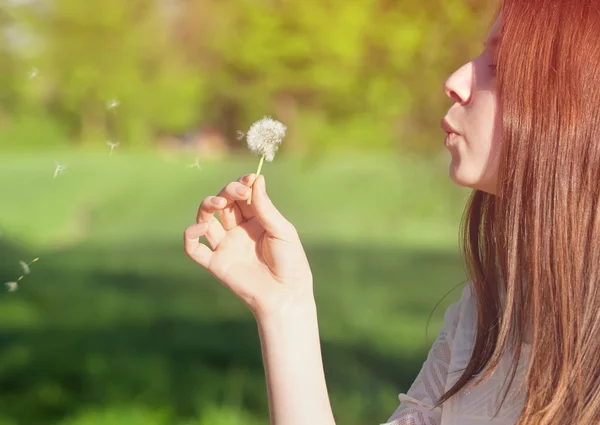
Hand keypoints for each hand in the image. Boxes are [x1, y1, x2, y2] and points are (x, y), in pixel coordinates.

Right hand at [184, 174, 313, 318]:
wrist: (286, 294)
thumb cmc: (290, 262)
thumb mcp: (282, 230)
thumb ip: (265, 207)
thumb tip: (256, 179)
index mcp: (256, 221)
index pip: (242, 196)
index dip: (242, 184)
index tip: (249, 178)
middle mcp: (238, 231)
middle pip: (223, 203)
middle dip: (228, 191)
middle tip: (239, 191)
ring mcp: (226, 246)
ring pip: (205, 219)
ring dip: (207, 205)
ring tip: (218, 202)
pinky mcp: (216, 263)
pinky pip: (194, 249)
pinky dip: (190, 236)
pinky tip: (201, 228)